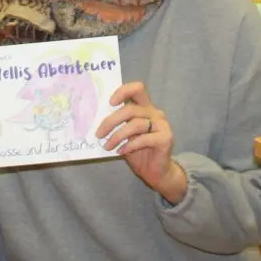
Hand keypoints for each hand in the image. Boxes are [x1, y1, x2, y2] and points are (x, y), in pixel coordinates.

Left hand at [97, 82, 184, 202]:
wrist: (155, 172)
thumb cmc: (137, 151)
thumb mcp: (124, 135)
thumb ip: (117, 124)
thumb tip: (94, 120)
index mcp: (145, 108)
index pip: (137, 89)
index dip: (123, 91)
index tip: (110, 103)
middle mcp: (155, 113)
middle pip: (131, 109)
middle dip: (111, 121)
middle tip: (98, 133)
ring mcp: (162, 125)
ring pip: (135, 124)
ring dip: (117, 136)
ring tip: (107, 146)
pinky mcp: (166, 138)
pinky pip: (144, 139)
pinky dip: (129, 145)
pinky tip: (121, 151)